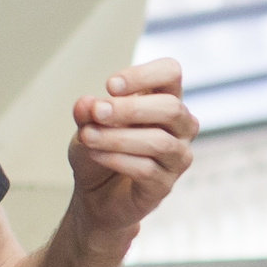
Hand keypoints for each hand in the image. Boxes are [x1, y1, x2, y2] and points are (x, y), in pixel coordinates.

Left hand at [65, 60, 200, 235]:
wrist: (95, 194)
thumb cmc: (101, 148)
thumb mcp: (87, 125)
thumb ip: (88, 113)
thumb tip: (86, 103)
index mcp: (165, 99)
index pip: (170, 73)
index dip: (144, 75)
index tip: (110, 85)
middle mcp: (180, 126)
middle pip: (171, 108)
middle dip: (130, 109)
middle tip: (97, 112)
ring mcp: (177, 157)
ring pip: (159, 142)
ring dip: (118, 137)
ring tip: (87, 136)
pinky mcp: (165, 185)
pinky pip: (147, 169)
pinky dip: (117, 160)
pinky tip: (95, 155)